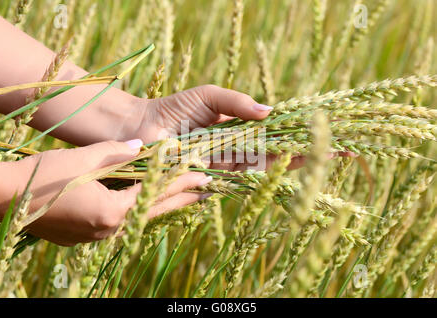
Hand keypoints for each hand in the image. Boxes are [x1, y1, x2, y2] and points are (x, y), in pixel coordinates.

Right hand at [0, 140, 211, 245]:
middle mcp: (110, 229)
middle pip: (155, 210)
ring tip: (184, 194)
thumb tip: (144, 146)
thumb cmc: (42, 177)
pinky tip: (145, 202)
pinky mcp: (86, 235)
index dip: (182, 182)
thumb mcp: (82, 159)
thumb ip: (117, 153)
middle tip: (207, 188)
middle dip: (182, 198)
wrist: (3, 199)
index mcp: (112, 211)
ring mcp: (98, 235)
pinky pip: (123, 221)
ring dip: (163, 204)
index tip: (206, 175)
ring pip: (140, 217)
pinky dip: (139, 209)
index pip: (157, 193)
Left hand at [128, 85, 353, 170]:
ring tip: (327, 158)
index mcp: (238, 131)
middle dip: (309, 153)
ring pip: (267, 166)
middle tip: (343, 151)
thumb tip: (271, 112)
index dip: (301, 132)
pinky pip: (243, 175)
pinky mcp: (213, 177)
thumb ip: (237, 102)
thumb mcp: (210, 96)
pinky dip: (266, 172)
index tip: (328, 130)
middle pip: (279, 153)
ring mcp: (227, 166)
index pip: (277, 133)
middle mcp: (237, 151)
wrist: (142, 127)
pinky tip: (291, 167)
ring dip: (296, 163)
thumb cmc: (173, 107)